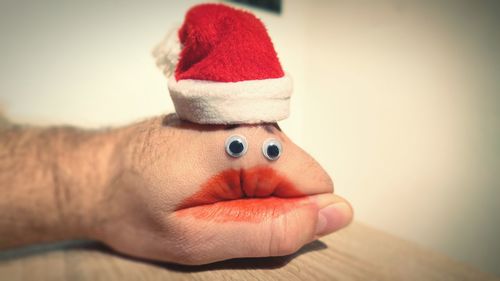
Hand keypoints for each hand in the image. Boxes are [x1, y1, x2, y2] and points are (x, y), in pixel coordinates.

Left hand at [89, 114, 352, 264]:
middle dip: (270, 206)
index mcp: (247, 146)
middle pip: (298, 176)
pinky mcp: (228, 123)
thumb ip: (271, 230)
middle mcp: (249, 122)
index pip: (317, 186)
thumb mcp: (201, 238)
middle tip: (219, 215)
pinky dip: (241, 178)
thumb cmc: (135, 207)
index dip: (292, 218)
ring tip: (207, 198)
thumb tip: (333, 215)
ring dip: (253, 193)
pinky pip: (258, 157)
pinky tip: (204, 183)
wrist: (93, 174)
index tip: (248, 225)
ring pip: (279, 168)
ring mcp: (238, 118)